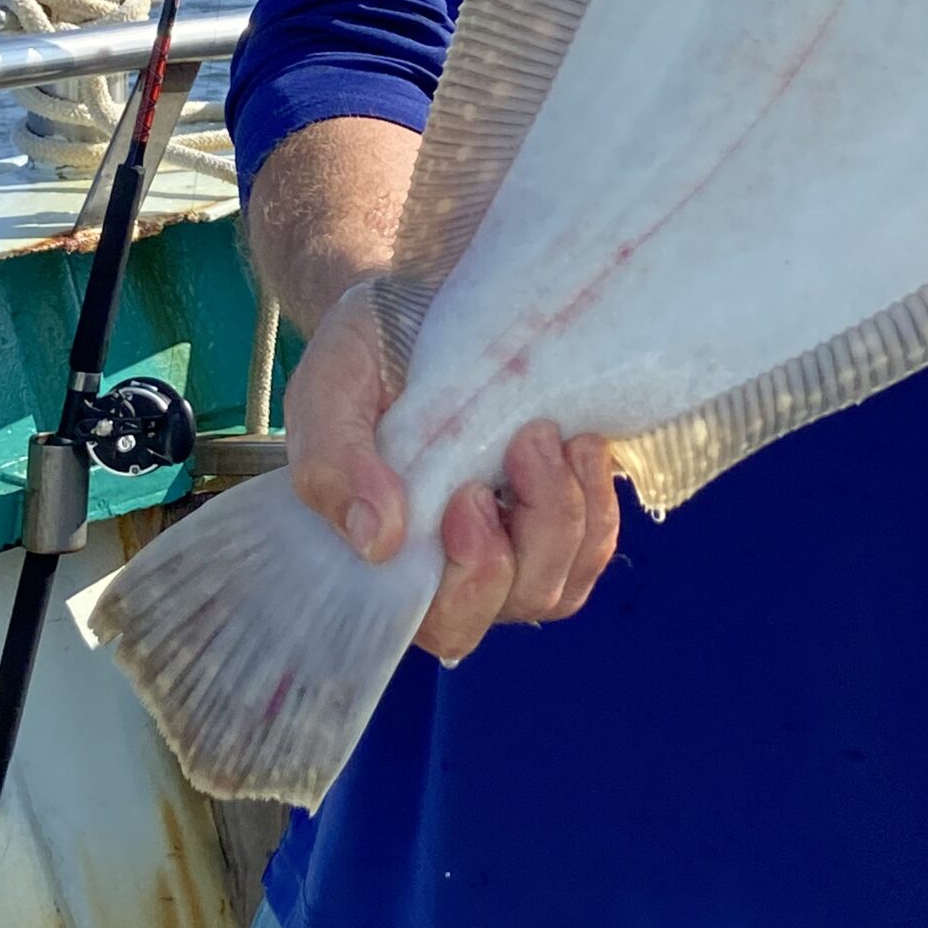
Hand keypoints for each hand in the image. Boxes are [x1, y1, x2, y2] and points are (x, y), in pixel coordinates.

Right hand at [283, 281, 621, 662]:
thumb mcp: (330, 387)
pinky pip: (595, 544)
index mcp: (389, 557)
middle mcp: (454, 568)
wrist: (417, 306)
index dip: (470, 581)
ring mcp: (512, 547)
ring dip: (566, 510)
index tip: (470, 495)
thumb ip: (334, 462)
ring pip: (561, 581)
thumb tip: (378, 541)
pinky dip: (597, 500)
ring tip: (545, 433)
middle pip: (515, 600)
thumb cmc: (366, 355)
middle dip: (536, 532)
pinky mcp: (560, 515)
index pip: (440, 620)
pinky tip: (581, 445)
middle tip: (526, 441)